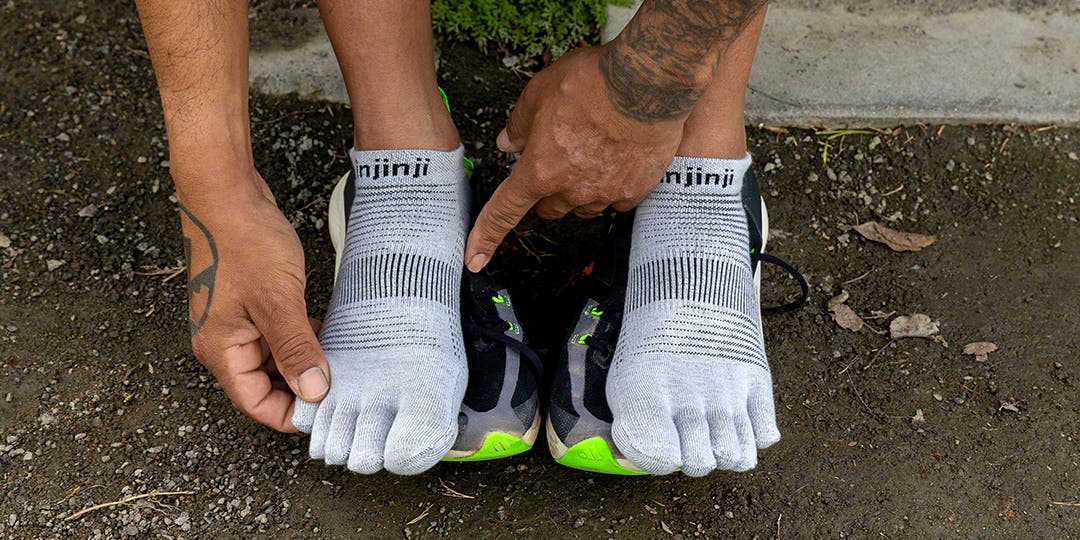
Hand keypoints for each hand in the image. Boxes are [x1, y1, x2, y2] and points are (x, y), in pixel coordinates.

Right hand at [179, 172, 329, 431]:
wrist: (225, 192)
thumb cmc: (244, 242)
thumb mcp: (277, 300)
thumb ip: (296, 348)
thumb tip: (314, 392)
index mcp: (221, 350)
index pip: (255, 403)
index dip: (291, 412)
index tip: (331, 408)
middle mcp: (222, 342)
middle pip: (263, 386)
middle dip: (301, 388)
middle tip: (345, 384)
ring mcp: (234, 322)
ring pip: (272, 360)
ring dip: (303, 362)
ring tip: (342, 360)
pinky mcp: (247, 304)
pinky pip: (275, 335)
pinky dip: (299, 338)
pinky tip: (327, 331)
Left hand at [464, 45, 684, 271]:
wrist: (646, 81)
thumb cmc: (592, 82)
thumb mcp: (538, 93)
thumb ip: (519, 124)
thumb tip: (508, 142)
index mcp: (540, 171)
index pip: (504, 212)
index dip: (485, 237)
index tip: (475, 258)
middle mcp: (571, 190)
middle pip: (547, 208)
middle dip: (545, 190)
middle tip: (556, 157)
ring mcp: (604, 194)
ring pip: (582, 206)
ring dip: (579, 189)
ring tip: (592, 150)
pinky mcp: (634, 191)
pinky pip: (615, 200)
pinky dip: (611, 186)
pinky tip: (617, 158)